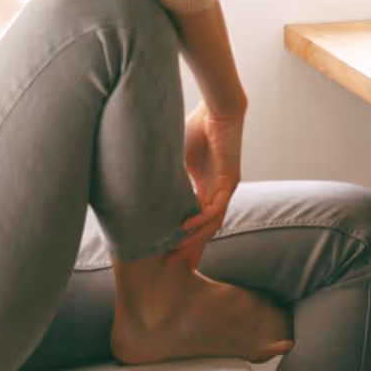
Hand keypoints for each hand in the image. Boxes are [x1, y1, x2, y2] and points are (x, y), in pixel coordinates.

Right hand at [175, 102, 243, 262]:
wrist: (216, 109)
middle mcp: (217, 189)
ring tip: (178, 249)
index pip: (195, 215)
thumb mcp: (176, 155)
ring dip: (195, 236)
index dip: (183, 232)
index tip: (167, 246)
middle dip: (191, 244)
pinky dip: (202, 220)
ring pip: (212, 221)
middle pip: (206, 225)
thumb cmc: (196, 125)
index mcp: (205, 183)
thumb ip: (166, 170)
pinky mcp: (230, 181)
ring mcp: (225, 187)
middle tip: (174, 262)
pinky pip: (216, 208)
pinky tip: (186, 227)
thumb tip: (140, 180)